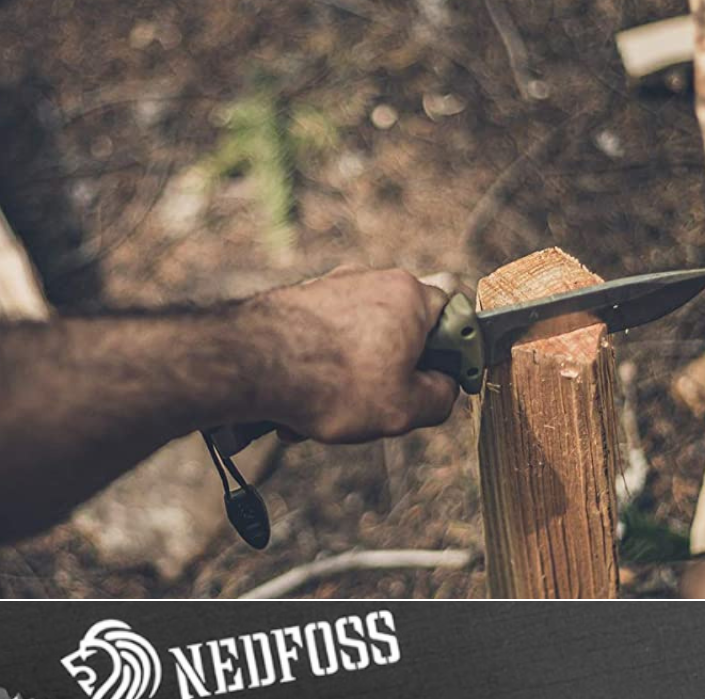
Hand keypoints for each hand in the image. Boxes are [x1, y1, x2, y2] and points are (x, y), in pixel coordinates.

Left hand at [239, 266, 459, 442]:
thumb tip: (443, 389)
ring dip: (350, 381)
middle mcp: (372, 279)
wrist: (250, 364)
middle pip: (402, 332)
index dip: (454, 352)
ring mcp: (332, 287)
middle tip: (380, 406)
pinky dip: (318, 373)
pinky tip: (299, 403)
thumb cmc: (332, 382)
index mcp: (410, 296)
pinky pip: (323, 342)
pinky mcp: (298, 301)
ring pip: (359, 342)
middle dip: (393, 374)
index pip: (453, 316)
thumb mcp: (405, 408)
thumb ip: (440, 398)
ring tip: (327, 412)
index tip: (445, 380)